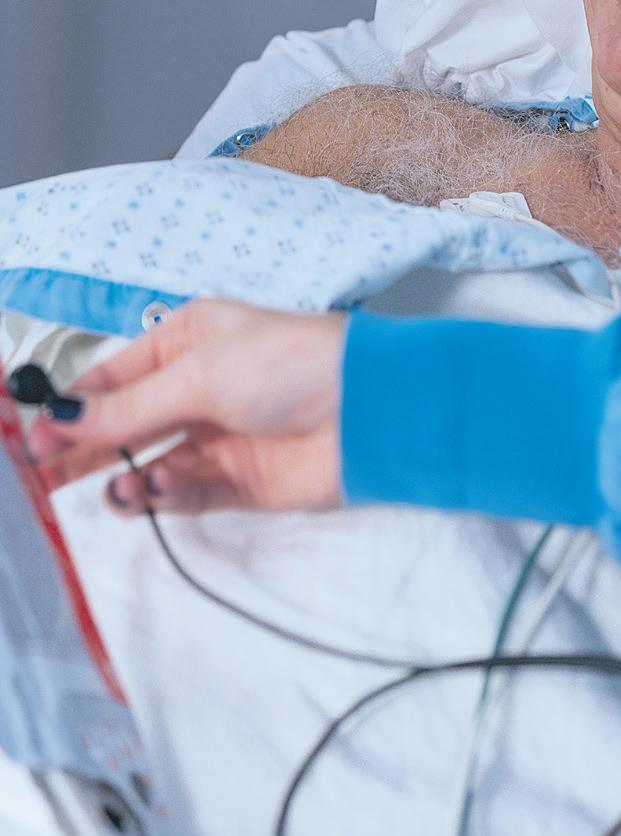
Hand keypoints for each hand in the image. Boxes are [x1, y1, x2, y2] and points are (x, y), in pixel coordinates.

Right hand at [29, 300, 346, 515]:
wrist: (370, 409)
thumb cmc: (291, 364)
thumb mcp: (200, 374)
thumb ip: (127, 406)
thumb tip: (56, 416)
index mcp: (189, 340)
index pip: (112, 376)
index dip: (68, 406)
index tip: (26, 436)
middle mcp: (199, 386)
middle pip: (123, 424)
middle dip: (81, 449)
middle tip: (39, 477)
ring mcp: (218, 435)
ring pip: (147, 463)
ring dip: (125, 478)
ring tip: (118, 490)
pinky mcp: (238, 480)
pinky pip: (183, 491)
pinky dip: (163, 495)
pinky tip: (153, 491)